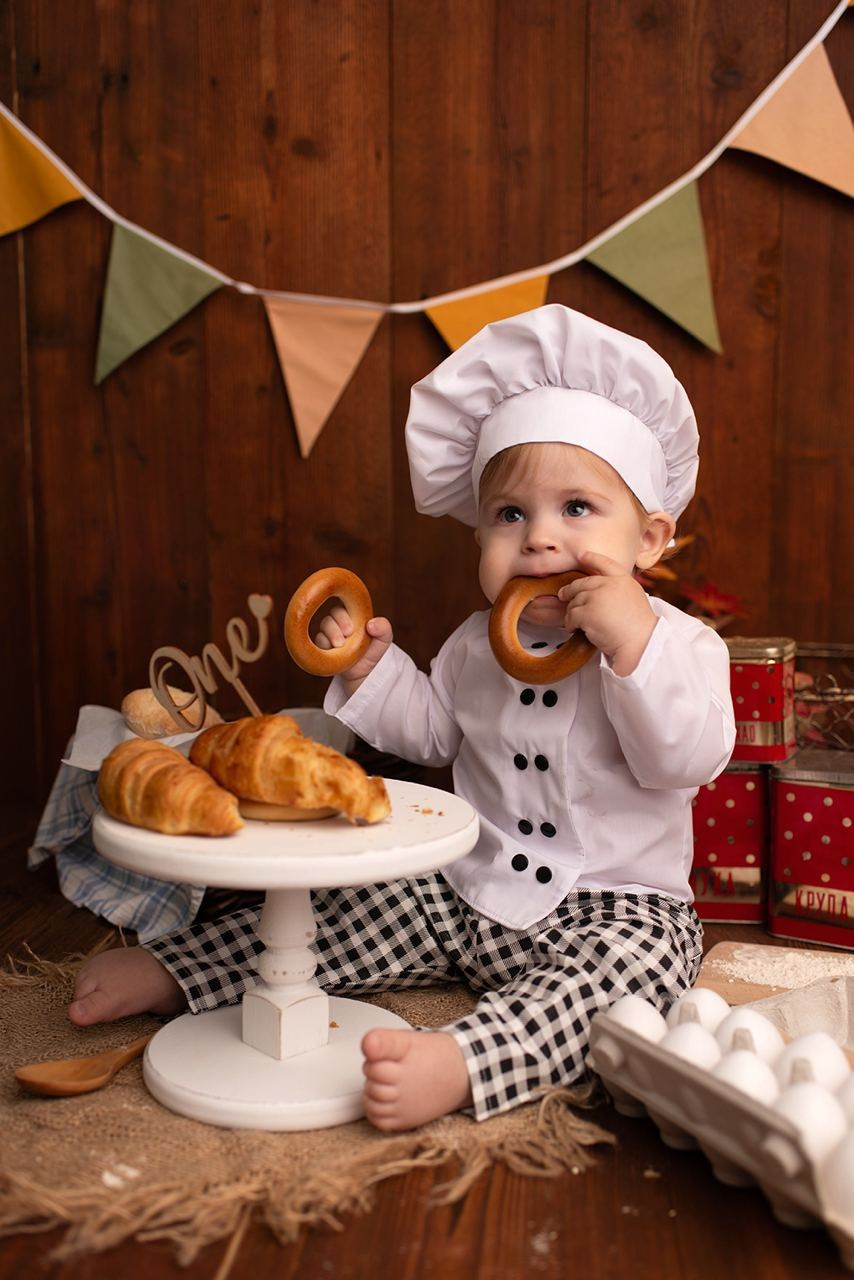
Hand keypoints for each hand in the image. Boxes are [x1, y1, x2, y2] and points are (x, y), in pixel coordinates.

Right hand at [69, 948, 185, 1025]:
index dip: (88, 1016)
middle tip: (116, 1013)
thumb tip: (71, 1015)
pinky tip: (132, 1004)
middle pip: (87, 1001)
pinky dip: (122, 1003)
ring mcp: (113, 972)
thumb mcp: (111, 1001)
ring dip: (111, 1008)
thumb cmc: (142, 985)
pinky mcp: (127, 978)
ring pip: (102, 999)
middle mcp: (98, 970)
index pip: (76, 1004)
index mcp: (88, 973)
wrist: (175, 972)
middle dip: (99, 1012)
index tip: (103, 1019)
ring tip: (126, 1008)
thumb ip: (90, 1008)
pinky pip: (116, 995)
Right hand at [314, 608, 392, 689]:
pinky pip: (316, 643)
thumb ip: (383, 628)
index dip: (343, 617)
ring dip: (330, 635)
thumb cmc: (372, 652)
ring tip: (340, 645)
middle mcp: (337, 624)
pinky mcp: (321, 648)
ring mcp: (327, 636)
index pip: (342, 610)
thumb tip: (371, 624)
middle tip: (346, 636)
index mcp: (350, 617)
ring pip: (322, 629)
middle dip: (335, 627)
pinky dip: (323, 645)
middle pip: (329, 619)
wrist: (362, 673)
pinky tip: (331, 651)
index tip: (351, 630)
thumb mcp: (383, 640)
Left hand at [558, 550, 656, 675]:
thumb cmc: (638, 627)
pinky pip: (571, 615)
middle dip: (570, 590)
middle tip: (563, 595)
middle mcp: (609, 585)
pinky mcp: (587, 613)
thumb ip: (617, 591)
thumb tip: (596, 591)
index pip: (605, 563)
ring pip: (575, 601)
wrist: (640, 643)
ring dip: (572, 612)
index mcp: (624, 580)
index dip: (592, 558)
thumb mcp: (634, 598)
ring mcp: (597, 597)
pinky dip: (570, 623)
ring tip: (574, 622)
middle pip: (583, 583)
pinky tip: (574, 628)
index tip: (581, 555)